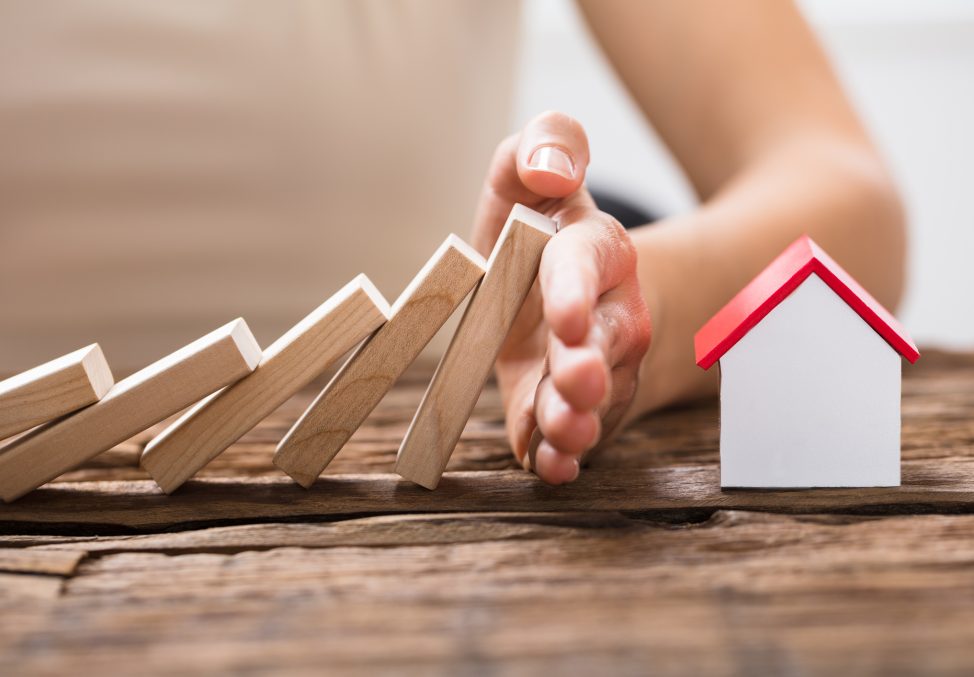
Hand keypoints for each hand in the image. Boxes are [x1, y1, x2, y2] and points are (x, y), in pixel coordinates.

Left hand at [471, 111, 651, 484]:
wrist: (570, 294)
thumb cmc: (541, 233)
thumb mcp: (530, 176)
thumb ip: (544, 145)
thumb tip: (551, 166)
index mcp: (595, 250)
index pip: (590, 263)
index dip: (578, 289)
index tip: (566, 316)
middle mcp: (609, 313)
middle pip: (609, 340)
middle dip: (591, 363)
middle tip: (576, 381)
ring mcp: (598, 368)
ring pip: (598, 397)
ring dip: (579, 417)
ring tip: (565, 433)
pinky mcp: (575, 409)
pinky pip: (574, 435)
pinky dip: (561, 455)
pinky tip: (549, 467)